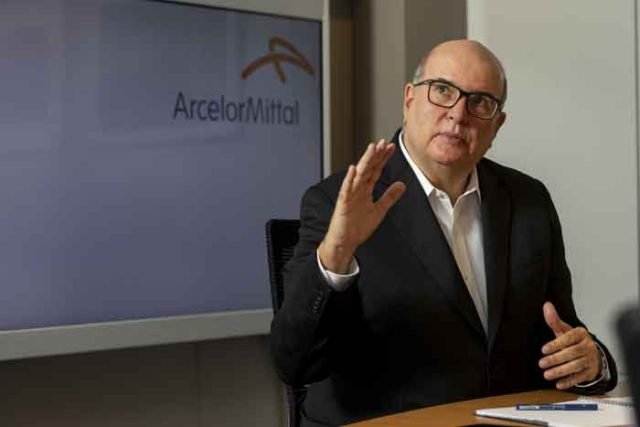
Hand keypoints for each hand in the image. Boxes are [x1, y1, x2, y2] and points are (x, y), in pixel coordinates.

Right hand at [318, 139, 405, 272]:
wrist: (345, 242)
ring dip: (365, 161)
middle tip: (384, 143)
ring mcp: (349, 195)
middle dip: (375, 155)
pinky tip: (353, 169)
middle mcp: (357, 189)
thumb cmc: (357, 227)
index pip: (375, 170)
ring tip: (372, 149)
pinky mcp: (343, 204)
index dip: (383, 159)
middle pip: (368, 168)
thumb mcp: (379, 210)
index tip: (391, 148)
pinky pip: (346, 190)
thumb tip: (402, 185)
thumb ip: (389, 197)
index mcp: (365, 190)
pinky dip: (349, 180)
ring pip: (358, 175)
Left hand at [539, 301, 601, 388]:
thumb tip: (546, 305)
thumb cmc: (574, 340)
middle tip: (541, 363)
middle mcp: (587, 347)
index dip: (556, 344)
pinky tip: (559, 384)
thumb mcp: (564, 330)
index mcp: (581, 334)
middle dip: (555, 359)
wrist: (592, 353)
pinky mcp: (590, 372)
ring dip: (560, 371)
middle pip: (571, 354)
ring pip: (576, 366)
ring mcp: (590, 360)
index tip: (543, 349)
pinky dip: (569, 381)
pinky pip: (580, 377)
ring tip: (546, 374)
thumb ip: (554, 320)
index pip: (568, 339)